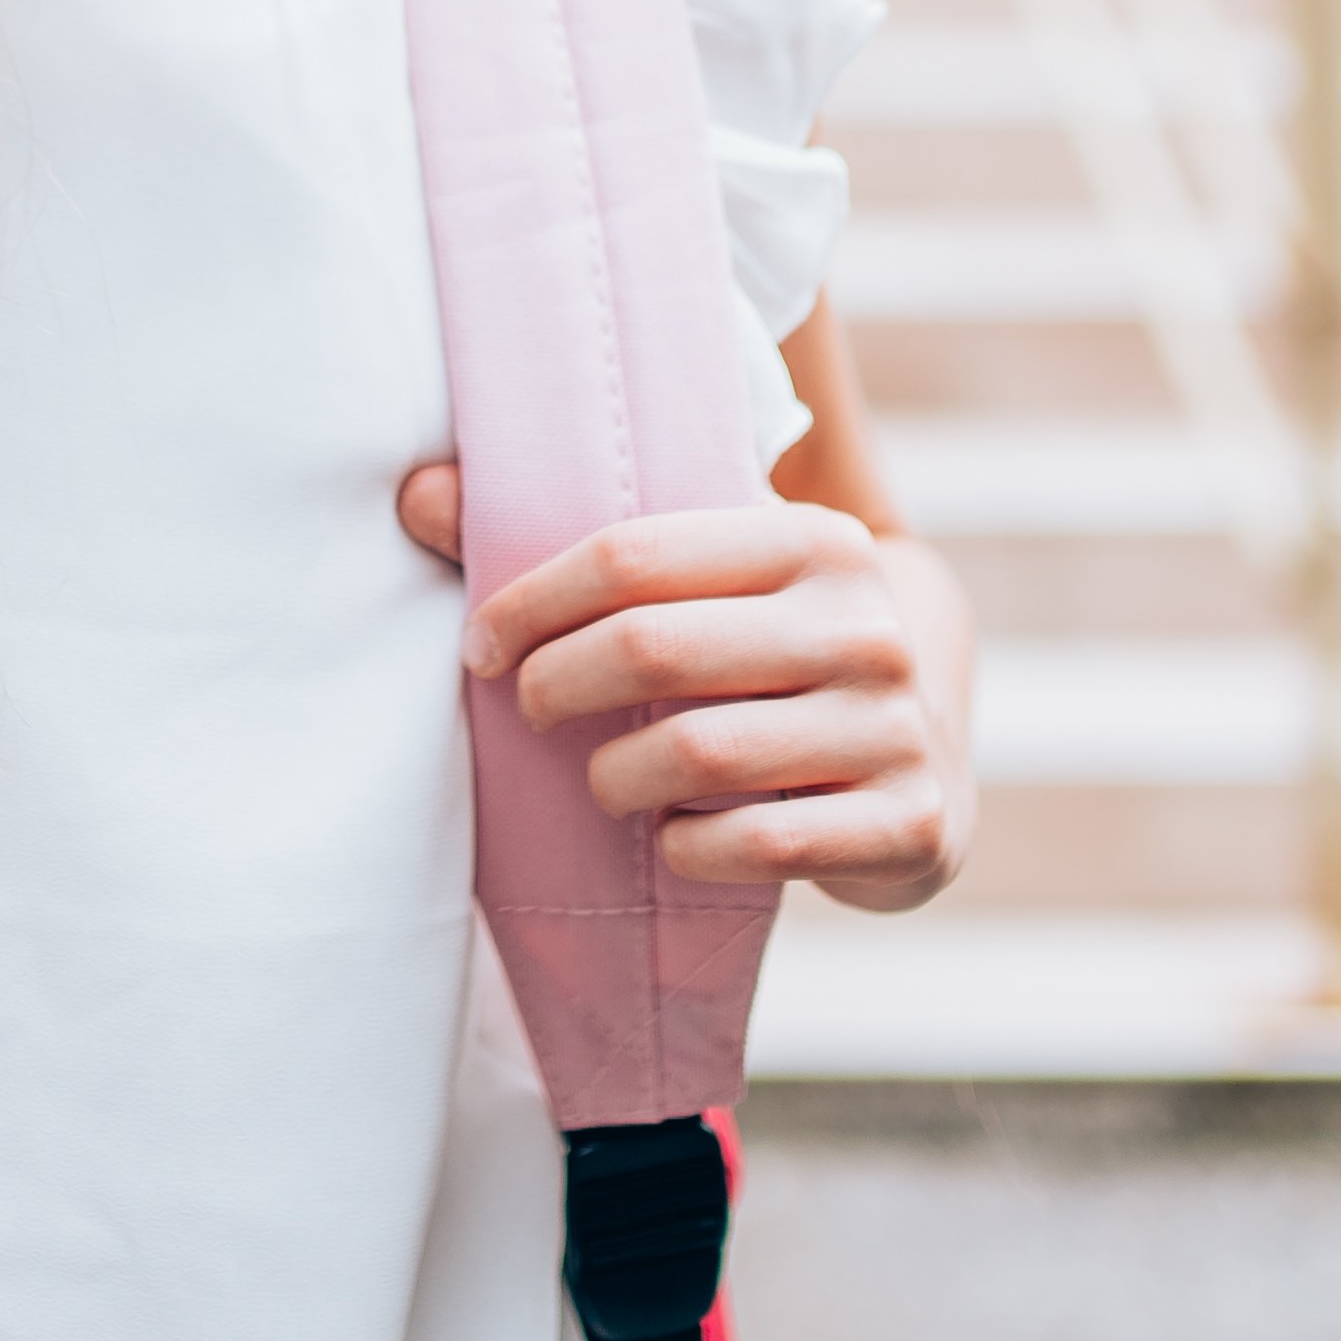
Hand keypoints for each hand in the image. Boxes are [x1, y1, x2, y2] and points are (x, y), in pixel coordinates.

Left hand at [398, 464, 973, 909]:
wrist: (927, 753)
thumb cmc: (773, 658)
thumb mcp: (710, 588)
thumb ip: (572, 546)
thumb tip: (414, 493)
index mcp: (816, 540)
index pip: (632, 554)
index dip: (532, 601)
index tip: (483, 646)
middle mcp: (868, 625)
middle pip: (653, 647)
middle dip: (558, 686)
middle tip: (531, 711)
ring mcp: (897, 727)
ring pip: (698, 752)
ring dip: (614, 778)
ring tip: (601, 782)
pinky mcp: (909, 824)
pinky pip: (759, 842)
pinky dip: (690, 848)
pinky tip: (673, 839)